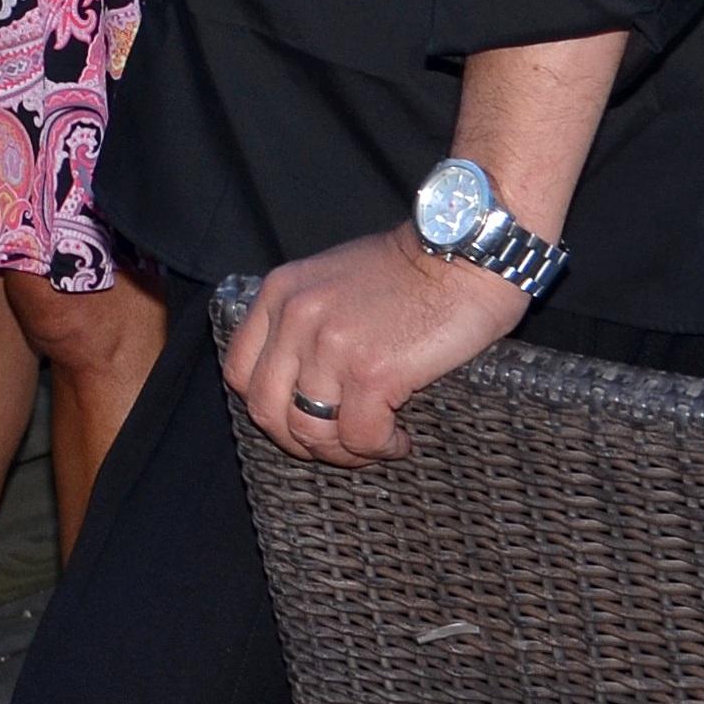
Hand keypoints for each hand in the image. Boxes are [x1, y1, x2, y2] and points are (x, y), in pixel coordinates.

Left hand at [222, 222, 530, 464]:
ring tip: (375, 444)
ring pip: (310, 430)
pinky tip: (399, 439)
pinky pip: (360, 436)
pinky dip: (380, 448)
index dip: (268, 409)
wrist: (463, 252)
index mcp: (279, 294)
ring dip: (343, 451)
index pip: (240, 372)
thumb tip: (299, 378)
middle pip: (267, 409)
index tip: (301, 421)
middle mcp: (294, 318)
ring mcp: (329, 345)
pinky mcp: (373, 371)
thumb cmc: (410, 268)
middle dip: (301, 442)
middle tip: (339, 446)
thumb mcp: (332, 279)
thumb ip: (305, 319)